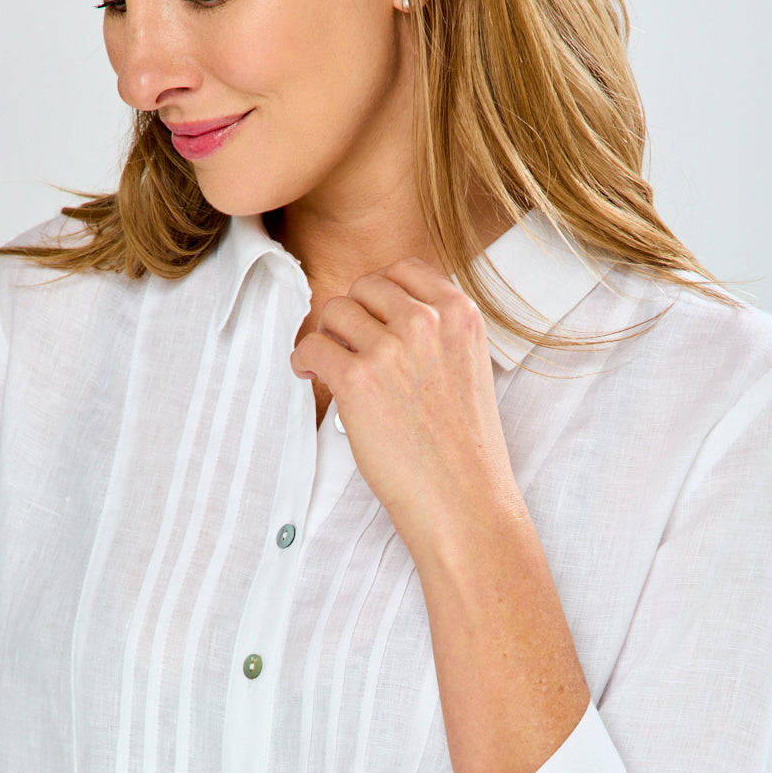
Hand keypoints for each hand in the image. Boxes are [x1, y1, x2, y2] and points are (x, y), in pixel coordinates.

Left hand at [290, 258, 522, 560]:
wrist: (465, 501)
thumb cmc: (465, 450)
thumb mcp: (468, 370)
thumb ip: (436, 335)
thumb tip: (380, 318)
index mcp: (461, 315)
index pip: (404, 270)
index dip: (380, 293)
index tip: (371, 318)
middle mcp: (427, 323)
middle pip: (364, 287)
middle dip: (351, 315)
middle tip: (347, 346)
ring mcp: (391, 349)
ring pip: (334, 311)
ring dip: (325, 336)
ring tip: (328, 365)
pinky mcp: (358, 381)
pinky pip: (312, 347)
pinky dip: (303, 360)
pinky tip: (310, 376)